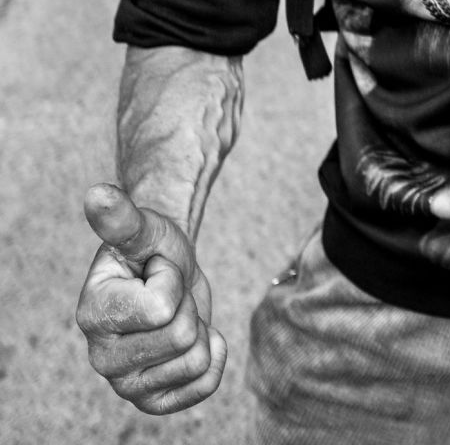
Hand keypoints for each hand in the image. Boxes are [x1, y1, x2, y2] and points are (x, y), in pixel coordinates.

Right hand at [76, 183, 226, 414]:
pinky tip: (194, 336)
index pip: (162, 306)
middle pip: (182, 337)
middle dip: (186, 305)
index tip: (155, 270)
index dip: (171, 278)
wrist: (167, 270)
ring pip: (196, 361)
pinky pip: (204, 386)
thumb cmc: (153, 247)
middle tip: (169, 294)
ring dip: (197, 327)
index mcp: (92, 314)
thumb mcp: (144, 228)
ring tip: (175, 313)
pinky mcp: (153, 400)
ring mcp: (126, 384)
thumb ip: (122, 216)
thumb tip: (97, 194)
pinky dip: (212, 355)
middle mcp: (101, 358)